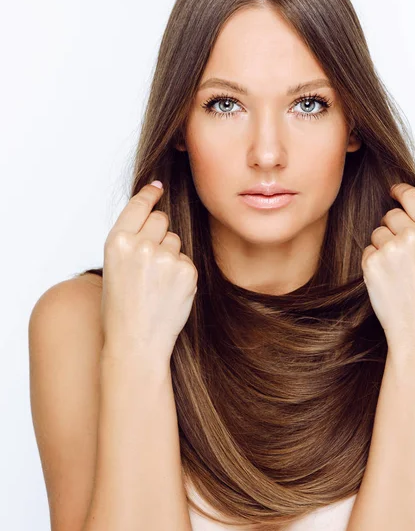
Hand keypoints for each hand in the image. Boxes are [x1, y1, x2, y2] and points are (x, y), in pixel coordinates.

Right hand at [100, 181, 197, 366]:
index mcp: (116, 242)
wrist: (136, 342)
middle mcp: (140, 245)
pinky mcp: (186, 270)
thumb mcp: (113, 268)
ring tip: (157, 282)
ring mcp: (165, 257)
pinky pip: (186, 260)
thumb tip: (154, 216)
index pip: (138, 206)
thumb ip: (130, 242)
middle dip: (160, 232)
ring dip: (170, 254)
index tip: (158, 187)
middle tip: (151, 259)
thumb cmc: (121, 309)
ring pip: (176, 240)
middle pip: (162, 219)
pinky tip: (169, 291)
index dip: (149, 195)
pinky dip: (181, 272)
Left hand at [361, 183, 414, 350]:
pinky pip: (367, 252)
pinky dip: (373, 264)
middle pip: (391, 215)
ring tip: (398, 274)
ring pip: (377, 234)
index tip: (393, 191)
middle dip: (391, 227)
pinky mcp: (373, 263)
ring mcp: (392, 248)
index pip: (413, 197)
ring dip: (382, 248)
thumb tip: (401, 214)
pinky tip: (387, 282)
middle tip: (400, 253)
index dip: (400, 192)